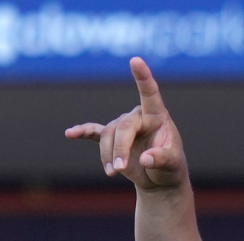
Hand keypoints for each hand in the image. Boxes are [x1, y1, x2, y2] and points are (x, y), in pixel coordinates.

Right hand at [65, 57, 186, 190]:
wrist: (159, 178)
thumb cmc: (170, 167)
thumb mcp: (173, 165)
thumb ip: (161, 159)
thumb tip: (145, 159)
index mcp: (156, 116)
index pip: (149, 93)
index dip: (143, 77)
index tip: (135, 60)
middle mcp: (138, 116)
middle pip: (122, 127)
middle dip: (119, 149)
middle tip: (119, 169)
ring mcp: (123, 126)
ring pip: (107, 136)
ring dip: (108, 156)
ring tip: (113, 173)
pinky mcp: (112, 138)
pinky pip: (94, 132)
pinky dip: (82, 132)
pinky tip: (70, 134)